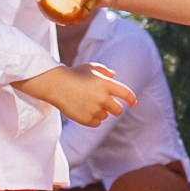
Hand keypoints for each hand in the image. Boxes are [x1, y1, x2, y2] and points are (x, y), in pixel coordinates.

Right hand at [18, 62, 136, 126]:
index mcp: (106, 84)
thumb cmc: (74, 74)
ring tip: (88, 103)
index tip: (133, 103)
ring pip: (105, 116)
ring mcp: (94, 109)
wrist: (56, 85)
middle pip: (118, 110)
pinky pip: (96, 123)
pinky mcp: (86, 119)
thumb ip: (104, 71)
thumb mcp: (90, 67)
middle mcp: (102, 98)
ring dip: (101, 112)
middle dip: (115, 108)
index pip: (126, 94)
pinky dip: (93, 119)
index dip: (131, 100)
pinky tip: (85, 110)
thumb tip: (114, 75)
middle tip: (109, 106)